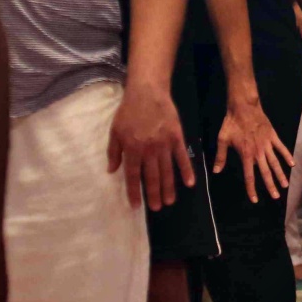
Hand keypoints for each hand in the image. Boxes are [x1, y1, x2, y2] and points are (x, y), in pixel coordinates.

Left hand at [107, 82, 192, 209]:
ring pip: (167, 171)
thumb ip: (113, 152)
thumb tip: (112, 171)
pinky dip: (186, 171)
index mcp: (132, 149)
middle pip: (152, 177)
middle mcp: (149, 150)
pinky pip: (182, 157)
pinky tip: (189, 183)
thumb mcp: (115, 131)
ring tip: (169, 202)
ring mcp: (165, 145)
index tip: (136, 206)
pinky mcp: (177, 138)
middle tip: (156, 208)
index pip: (133, 176)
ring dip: (168, 188)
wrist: (148, 92)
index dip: (134, 192)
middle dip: (154, 195)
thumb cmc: (128, 111)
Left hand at [214, 92, 291, 203]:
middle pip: (266, 172)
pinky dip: (287, 156)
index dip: (252, 189)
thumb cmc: (231, 123)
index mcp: (246, 155)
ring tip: (285, 185)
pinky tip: (292, 164)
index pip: (249, 176)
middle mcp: (258, 152)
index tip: (255, 199)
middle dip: (271, 186)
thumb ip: (220, 156)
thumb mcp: (222, 139)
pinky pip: (281, 148)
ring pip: (275, 162)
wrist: (244, 107)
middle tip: (276, 196)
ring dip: (280, 174)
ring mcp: (267, 144)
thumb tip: (216, 171)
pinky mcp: (273, 136)